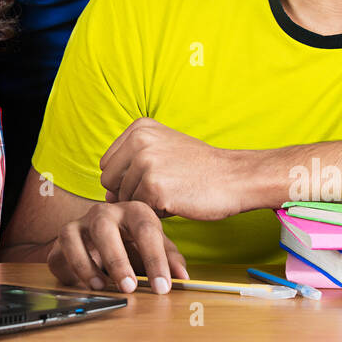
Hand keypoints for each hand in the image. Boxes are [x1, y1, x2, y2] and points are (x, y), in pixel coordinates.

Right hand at [47, 200, 188, 293]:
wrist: (106, 233)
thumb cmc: (135, 239)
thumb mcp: (157, 246)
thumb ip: (170, 259)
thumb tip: (182, 277)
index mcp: (134, 210)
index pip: (146, 230)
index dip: (155, 260)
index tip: (162, 287)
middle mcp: (104, 212)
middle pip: (105, 229)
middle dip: (116, 260)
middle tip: (128, 287)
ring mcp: (80, 223)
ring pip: (73, 236)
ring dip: (85, 264)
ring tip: (101, 286)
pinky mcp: (64, 238)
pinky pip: (59, 252)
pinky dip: (68, 269)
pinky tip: (82, 284)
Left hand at [100, 117, 247, 219]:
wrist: (235, 177)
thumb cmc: (200, 167)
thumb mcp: (164, 148)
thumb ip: (131, 164)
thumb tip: (106, 197)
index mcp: (139, 128)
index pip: (108, 164)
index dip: (125, 178)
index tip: (153, 177)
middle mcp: (139, 141)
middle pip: (109, 182)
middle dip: (130, 192)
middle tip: (163, 188)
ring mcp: (146, 164)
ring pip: (125, 199)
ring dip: (146, 203)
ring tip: (174, 192)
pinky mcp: (155, 188)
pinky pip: (141, 211)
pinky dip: (158, 213)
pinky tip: (178, 201)